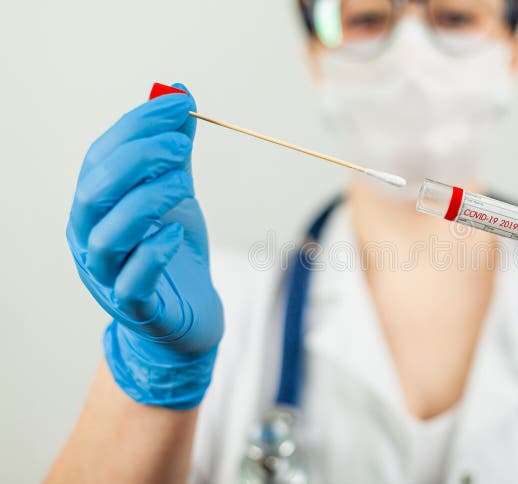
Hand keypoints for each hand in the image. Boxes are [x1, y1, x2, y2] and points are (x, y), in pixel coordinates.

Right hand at [66, 84, 222, 409]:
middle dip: (137, 160)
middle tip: (181, 146)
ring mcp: (108, 277)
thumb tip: (180, 97)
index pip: (102, 157)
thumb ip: (173, 155)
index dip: (138, 126)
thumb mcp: (175, 196)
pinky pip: (131, 284)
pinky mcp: (136, 309)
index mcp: (96, 207)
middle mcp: (91, 239)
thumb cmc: (173, 254)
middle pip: (95, 192)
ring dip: (145, 202)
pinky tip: (173, 235)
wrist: (189, 317)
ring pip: (107, 237)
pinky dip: (150, 256)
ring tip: (183, 186)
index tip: (181, 104)